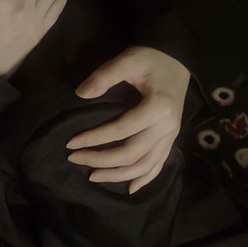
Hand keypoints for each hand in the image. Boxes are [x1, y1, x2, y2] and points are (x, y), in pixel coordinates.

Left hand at [67, 46, 189, 193]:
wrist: (177, 58)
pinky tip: (130, 188)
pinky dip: (145, 178)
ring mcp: (171, 135)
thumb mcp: (128, 61)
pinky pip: (159, 164)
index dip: (94, 138)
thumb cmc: (151, 58)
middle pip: (131, 153)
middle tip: (75, 159)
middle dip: (101, 160)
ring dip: (118, 174)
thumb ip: (104, 76)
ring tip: (93, 176)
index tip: (71, 143)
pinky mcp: (171, 138)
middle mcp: (167, 127)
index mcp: (157, 107)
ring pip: (144, 165)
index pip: (120, 130)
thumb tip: (81, 94)